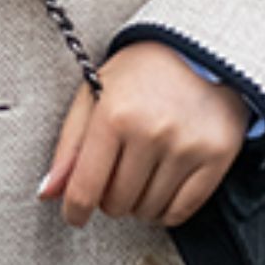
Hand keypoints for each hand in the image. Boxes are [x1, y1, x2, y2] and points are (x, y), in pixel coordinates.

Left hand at [39, 41, 248, 233]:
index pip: (85, 189)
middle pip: (117, 204)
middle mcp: (151, 132)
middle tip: (118, 172)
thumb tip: (48, 193)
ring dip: (139, 203)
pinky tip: (163, 187)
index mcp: (114, 115)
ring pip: (149, 211)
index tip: (75, 215)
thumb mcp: (94, 97)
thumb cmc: (139, 73)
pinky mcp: (217, 155)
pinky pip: (181, 211)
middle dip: (110, 197)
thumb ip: (69, 147)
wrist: (198, 49)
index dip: (75, 211)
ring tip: (142, 173)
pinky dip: (167, 210)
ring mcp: (187, 146)